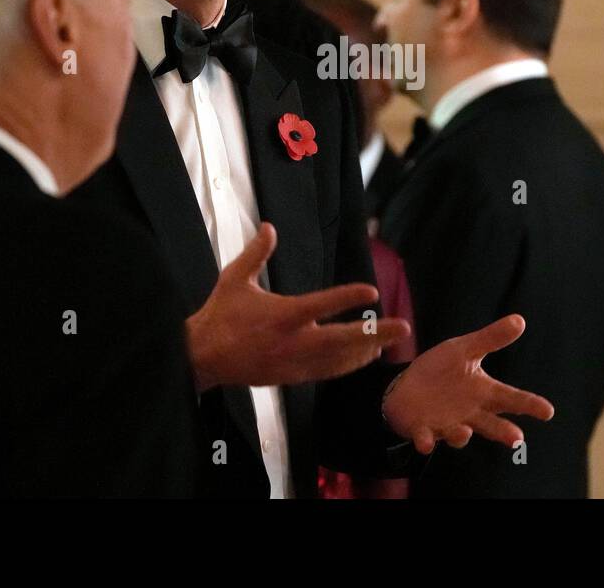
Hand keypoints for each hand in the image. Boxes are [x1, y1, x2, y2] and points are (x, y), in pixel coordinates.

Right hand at [185, 222, 410, 391]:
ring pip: (339, 360)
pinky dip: (347, 365)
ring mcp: (294, 363)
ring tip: (387, 341)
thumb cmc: (220, 315)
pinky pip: (326, 372)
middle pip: (341, 340)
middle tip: (402, 327)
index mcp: (280, 315)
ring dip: (366, 350)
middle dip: (374, 334)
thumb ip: (256, 253)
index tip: (371, 291)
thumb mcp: (235, 278)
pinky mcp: (292, 377)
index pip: (320, 305)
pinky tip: (363, 357)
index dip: (346, 298)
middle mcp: (292, 341)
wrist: (201, 358)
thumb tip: (269, 226)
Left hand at [382, 314, 553, 453]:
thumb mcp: (464, 350)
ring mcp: (447, 424)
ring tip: (464, 432)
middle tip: (517, 439)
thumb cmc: (443, 370)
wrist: (408, 386)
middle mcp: (469, 413)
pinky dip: (426, 440)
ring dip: (461, 436)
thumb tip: (520, 320)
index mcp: (483, 393)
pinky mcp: (423, 429)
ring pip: (458, 434)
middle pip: (490, 424)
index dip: (529, 404)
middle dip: (503, 432)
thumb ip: (491, 339)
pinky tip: (426, 443)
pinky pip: (425, 437)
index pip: (511, 398)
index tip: (548, 411)